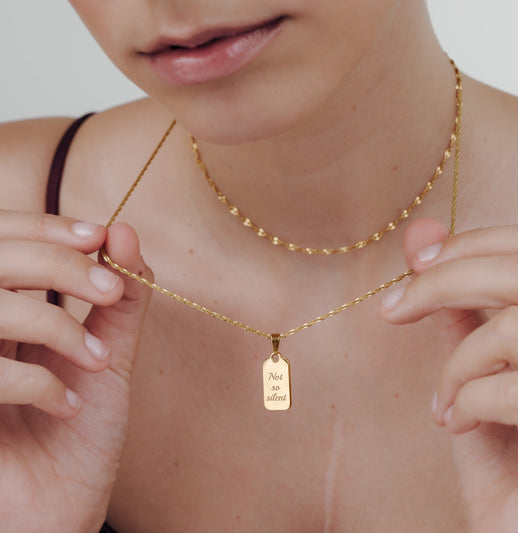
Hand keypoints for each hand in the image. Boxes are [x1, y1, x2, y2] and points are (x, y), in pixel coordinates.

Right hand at [0, 211, 151, 532]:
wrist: (65, 508)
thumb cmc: (83, 432)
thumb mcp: (112, 354)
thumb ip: (122, 298)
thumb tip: (123, 231)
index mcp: (7, 312)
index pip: (8, 240)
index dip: (48, 228)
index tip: (101, 236)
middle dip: (58, 263)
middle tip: (110, 290)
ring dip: (56, 327)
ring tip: (97, 361)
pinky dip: (36, 384)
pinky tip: (68, 407)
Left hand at [381, 218, 517, 531]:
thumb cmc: (506, 451)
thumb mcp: (480, 368)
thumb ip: (460, 306)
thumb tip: (419, 238)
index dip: (476, 242)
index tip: (417, 258)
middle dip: (445, 281)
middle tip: (392, 309)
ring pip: (511, 331)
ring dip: (456, 365)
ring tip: (443, 403)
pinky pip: (512, 389)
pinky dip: (466, 402)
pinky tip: (458, 425)